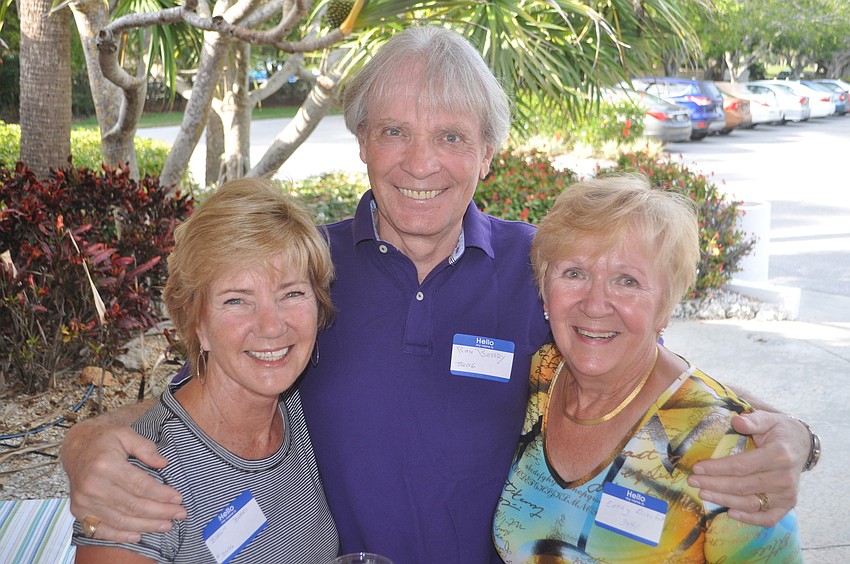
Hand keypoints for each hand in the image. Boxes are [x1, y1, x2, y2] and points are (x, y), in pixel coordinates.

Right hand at [61, 416, 185, 541]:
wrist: (75, 447)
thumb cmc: (104, 439)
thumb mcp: (126, 433)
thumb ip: (145, 448)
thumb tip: (163, 463)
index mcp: (105, 465)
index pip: (140, 485)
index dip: (161, 494)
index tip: (179, 498)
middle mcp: (93, 486)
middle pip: (133, 505)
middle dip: (160, 512)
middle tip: (180, 513)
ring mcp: (84, 501)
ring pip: (121, 520)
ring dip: (147, 525)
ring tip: (167, 525)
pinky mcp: (79, 511)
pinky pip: (101, 529)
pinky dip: (120, 535)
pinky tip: (139, 535)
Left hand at [687, 411, 808, 526]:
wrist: (801, 445)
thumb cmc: (779, 431)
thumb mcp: (769, 419)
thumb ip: (753, 420)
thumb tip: (737, 421)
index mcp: (779, 455)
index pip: (742, 466)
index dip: (718, 468)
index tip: (697, 467)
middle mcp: (785, 478)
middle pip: (742, 486)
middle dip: (714, 484)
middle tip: (693, 481)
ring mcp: (788, 494)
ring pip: (751, 503)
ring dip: (724, 500)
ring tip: (703, 493)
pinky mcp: (788, 505)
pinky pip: (768, 518)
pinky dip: (749, 519)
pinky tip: (730, 512)